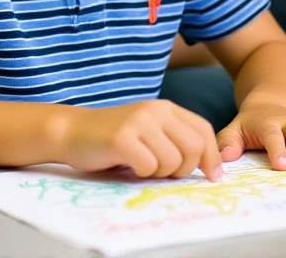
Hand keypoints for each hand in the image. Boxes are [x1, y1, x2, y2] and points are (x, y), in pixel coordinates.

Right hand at [57, 100, 222, 180]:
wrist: (73, 131)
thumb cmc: (114, 138)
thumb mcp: (151, 131)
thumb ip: (176, 140)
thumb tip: (209, 167)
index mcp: (167, 108)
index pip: (203, 131)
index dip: (211, 157)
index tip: (212, 177)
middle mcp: (156, 110)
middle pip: (193, 148)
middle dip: (183, 169)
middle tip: (164, 172)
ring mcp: (138, 122)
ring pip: (172, 161)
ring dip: (159, 173)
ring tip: (141, 165)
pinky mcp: (122, 138)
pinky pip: (148, 167)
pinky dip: (141, 173)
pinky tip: (128, 165)